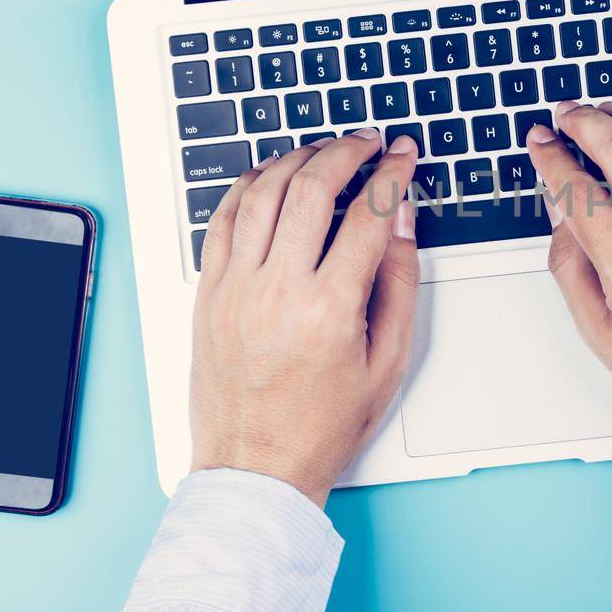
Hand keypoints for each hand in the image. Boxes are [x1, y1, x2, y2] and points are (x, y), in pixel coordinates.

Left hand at [188, 130, 419, 505]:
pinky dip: (248, 185)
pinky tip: (271, 175)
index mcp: (329, 311)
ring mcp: (235, 289)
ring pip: (263, 192)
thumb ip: (398, 284)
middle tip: (368, 142)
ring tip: (325, 149)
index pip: (368, 216)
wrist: (256, 469)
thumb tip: (400, 223)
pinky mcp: (208, 294)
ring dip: (298, 158)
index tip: (403, 158)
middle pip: (312, 188)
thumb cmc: (321, 428)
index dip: (392, 176)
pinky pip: (223, 219)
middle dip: (347, 152)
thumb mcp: (387, 363)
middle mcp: (277, 291)